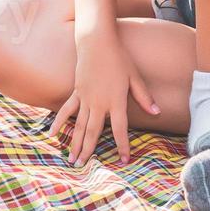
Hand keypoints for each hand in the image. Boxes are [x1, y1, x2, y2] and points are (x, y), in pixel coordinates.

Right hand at [49, 27, 159, 165]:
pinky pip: (67, 110)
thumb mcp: (135, 77)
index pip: (120, 129)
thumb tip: (156, 113)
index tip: (124, 160)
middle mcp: (98, 103)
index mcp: (115, 101)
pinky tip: (52, 134)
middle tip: (84, 168)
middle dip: (90, 151)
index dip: (123, 145)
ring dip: (75, 143)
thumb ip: (144, 97)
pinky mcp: (76, 92)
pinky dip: (60, 123)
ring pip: (79, 125)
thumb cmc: (119, 58)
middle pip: (94, 132)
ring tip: (72, 160)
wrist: (96, 42)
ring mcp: (85, 98)